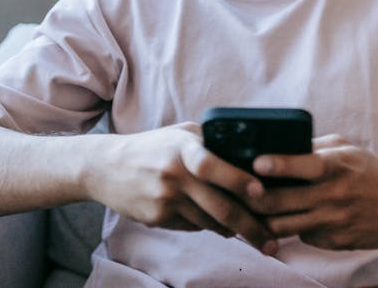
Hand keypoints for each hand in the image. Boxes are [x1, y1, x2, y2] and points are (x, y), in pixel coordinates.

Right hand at [85, 123, 277, 253]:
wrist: (106, 167)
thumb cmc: (153, 147)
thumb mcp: (179, 134)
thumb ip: (210, 142)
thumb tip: (250, 159)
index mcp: (182, 147)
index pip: (212, 164)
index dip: (238, 180)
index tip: (261, 192)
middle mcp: (174, 174)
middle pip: (220, 206)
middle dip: (251, 227)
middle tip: (272, 242)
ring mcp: (165, 199)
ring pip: (210, 222)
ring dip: (233, 230)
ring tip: (254, 234)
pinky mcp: (157, 218)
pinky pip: (193, 226)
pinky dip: (209, 226)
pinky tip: (218, 224)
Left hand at [248, 135, 377, 249]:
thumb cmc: (372, 171)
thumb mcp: (346, 149)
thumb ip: (312, 147)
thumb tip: (276, 148)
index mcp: (335, 167)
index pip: (302, 165)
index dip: (276, 165)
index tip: (255, 164)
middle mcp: (333, 196)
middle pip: (281, 202)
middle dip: (253, 198)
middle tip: (238, 192)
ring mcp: (334, 222)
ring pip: (284, 226)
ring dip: (264, 219)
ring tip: (251, 210)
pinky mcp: (337, 243)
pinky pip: (304, 237)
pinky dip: (294, 229)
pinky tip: (287, 221)